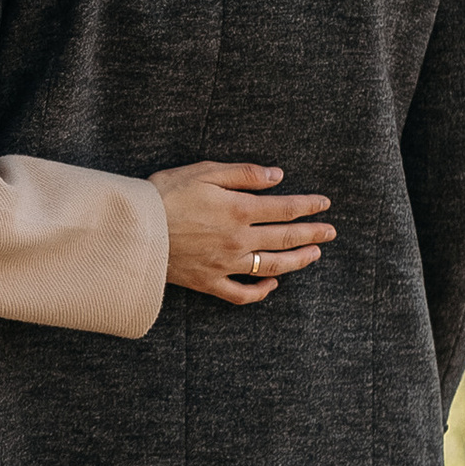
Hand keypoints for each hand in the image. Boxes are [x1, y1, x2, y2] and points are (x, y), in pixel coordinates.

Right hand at [152, 161, 333, 306]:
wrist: (133, 230)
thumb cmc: (164, 195)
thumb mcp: (204, 172)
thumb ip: (244, 174)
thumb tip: (278, 176)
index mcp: (239, 210)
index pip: (286, 208)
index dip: (309, 206)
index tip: (325, 204)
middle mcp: (239, 240)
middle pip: (286, 238)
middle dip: (312, 233)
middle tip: (331, 231)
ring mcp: (226, 264)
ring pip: (272, 266)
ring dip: (298, 261)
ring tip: (314, 254)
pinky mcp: (209, 282)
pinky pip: (241, 293)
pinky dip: (260, 291)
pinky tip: (272, 283)